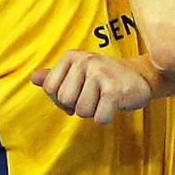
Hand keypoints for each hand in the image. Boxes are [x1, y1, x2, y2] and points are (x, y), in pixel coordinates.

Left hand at [31, 52, 151, 122]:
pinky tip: (113, 105)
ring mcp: (100, 73)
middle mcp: (85, 60)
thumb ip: (55, 77)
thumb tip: (34, 77)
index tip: (77, 94)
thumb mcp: (79, 73)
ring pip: (82, 111)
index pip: (50, 88)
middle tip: (93, 97)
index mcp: (72, 56)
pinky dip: (106, 117)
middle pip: (65, 100)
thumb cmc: (105, 78)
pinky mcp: (114, 89)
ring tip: (104, 99)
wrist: (141, 76)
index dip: (62, 99)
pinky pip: (99, 118)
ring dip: (93, 112)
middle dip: (78, 105)